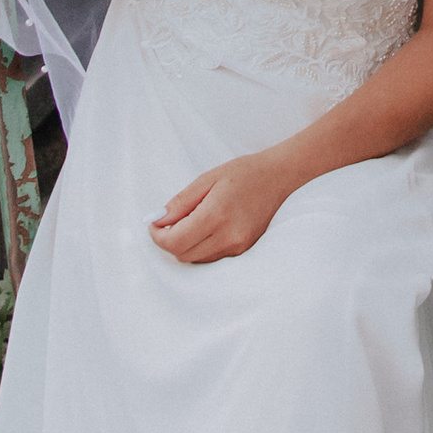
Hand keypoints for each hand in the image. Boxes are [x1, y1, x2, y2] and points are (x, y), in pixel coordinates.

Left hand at [150, 152, 292, 263]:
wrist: (278, 177)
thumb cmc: (243, 173)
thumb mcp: (207, 179)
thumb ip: (180, 202)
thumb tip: (158, 219)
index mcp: (217, 215)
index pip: (176, 241)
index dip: (158, 236)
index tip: (154, 223)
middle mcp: (229, 236)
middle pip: (183, 254)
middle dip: (169, 241)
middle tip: (168, 221)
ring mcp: (237, 246)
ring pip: (196, 259)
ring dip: (184, 245)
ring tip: (189, 221)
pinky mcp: (243, 250)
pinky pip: (211, 258)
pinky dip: (200, 247)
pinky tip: (205, 228)